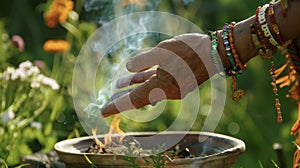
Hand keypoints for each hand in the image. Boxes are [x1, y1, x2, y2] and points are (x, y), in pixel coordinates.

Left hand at [101, 33, 215, 116]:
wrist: (215, 53)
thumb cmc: (189, 51)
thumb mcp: (162, 51)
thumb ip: (142, 60)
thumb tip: (128, 67)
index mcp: (161, 88)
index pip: (133, 100)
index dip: (116, 106)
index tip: (103, 113)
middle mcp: (166, 92)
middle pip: (139, 97)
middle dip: (122, 98)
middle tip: (107, 100)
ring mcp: (173, 88)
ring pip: (147, 88)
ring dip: (133, 85)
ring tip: (117, 84)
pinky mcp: (177, 82)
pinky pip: (157, 82)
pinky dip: (145, 79)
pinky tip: (137, 73)